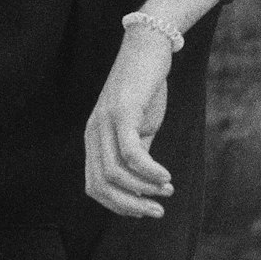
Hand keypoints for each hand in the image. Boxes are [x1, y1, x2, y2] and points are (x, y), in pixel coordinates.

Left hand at [84, 30, 174, 216]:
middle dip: (130, 205)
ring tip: (166, 190)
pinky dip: (148, 172)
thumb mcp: (140, 127)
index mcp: (94, 140)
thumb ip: (137, 154)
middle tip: (157, 211)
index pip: (95, 186)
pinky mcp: (122, 112)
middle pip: (101, 185)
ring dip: (143, 189)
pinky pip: (130, 153)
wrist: (149, 47)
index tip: (144, 210)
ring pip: (114, 173)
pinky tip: (165, 177)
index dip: (118, 205)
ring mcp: (105, 122)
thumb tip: (144, 184)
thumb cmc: (145, 88)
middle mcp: (94, 133)